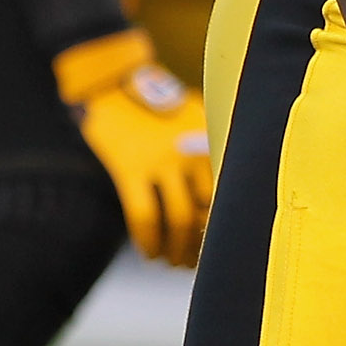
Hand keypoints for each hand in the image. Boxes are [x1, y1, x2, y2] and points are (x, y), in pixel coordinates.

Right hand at [54, 30, 212, 265]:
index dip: (227, 230)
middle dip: (202, 245)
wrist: (113, 84)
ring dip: (176, 249)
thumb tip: (232, 197)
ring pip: (179, 220)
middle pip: (208, 213)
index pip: (230, 197)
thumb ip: (213, 151)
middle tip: (192, 262)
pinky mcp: (129, 169)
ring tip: (171, 261)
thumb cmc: (159, 109)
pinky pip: (144, 216)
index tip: (221, 249)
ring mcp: (161, 162)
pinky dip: (148, 241)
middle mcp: (193, 154)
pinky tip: (149, 253)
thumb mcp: (197, 119)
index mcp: (213, 143)